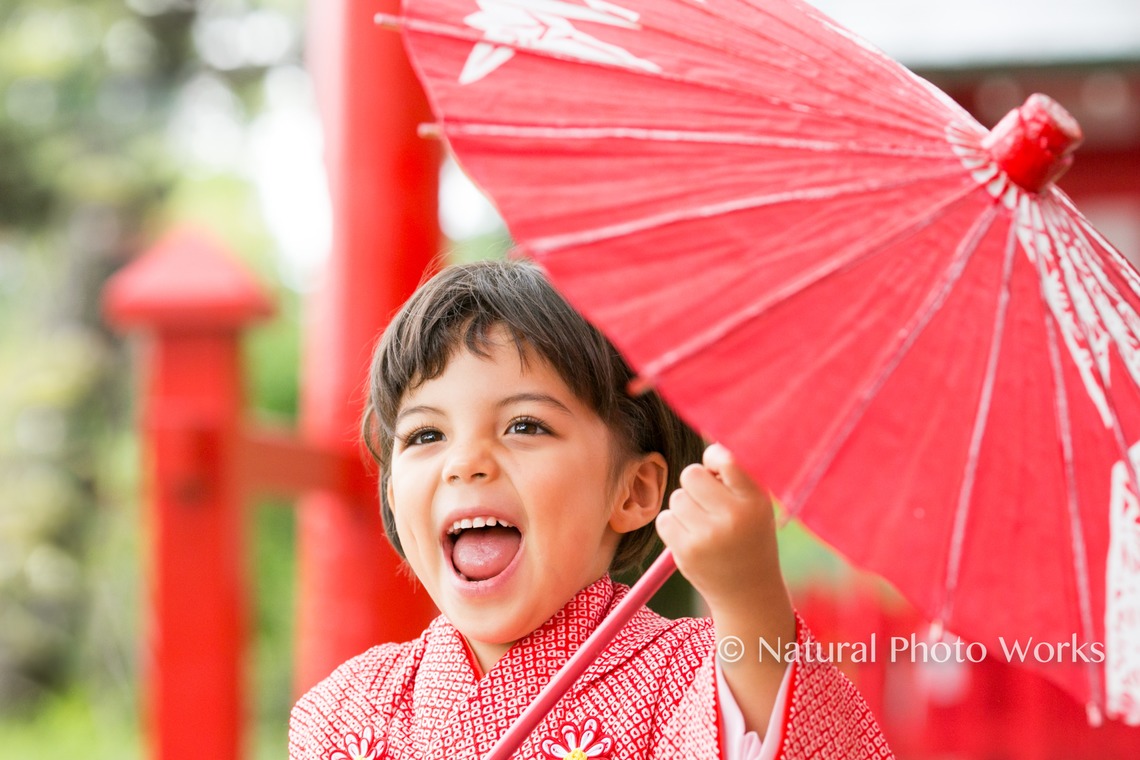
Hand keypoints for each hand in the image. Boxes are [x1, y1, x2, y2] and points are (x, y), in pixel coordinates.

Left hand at [655, 443, 795, 734]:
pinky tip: (692, 538)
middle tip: (708, 501)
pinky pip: (665, 518)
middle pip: (690, 474)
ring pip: (676, 497)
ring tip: (705, 525)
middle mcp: (733, 516)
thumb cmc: (749, 537)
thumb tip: (704, 452)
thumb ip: (734, 477)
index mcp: (755, 500)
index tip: (717, 469)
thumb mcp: (756, 506)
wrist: (748, 592)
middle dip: (695, 483)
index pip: (726, 458)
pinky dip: (673, 525)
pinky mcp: (687, 551)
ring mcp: (708, 535)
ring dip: (685, 507)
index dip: (713, 458)